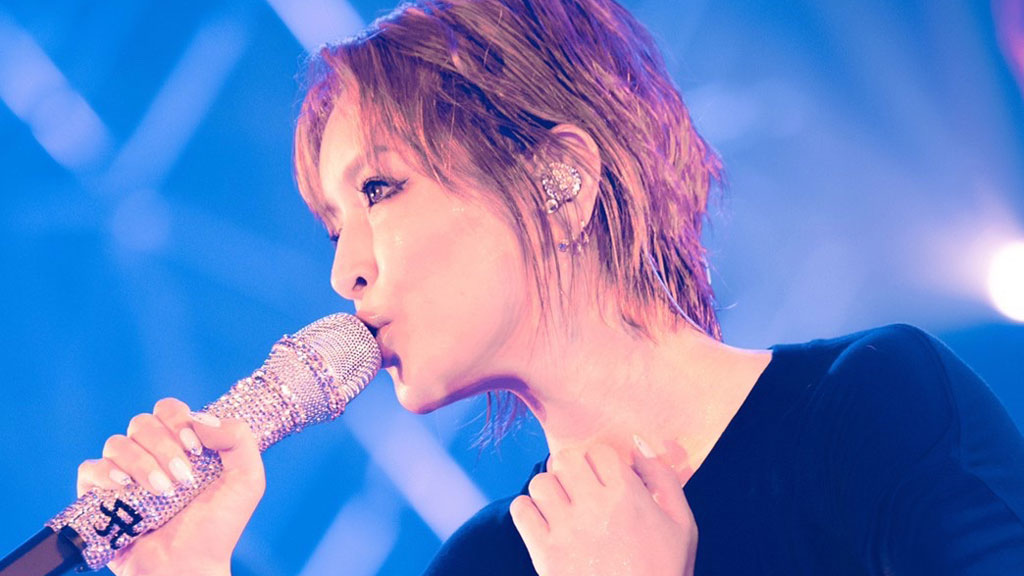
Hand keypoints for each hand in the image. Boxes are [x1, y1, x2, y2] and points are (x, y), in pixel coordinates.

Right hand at [76, 398, 264, 575]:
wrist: (188, 568)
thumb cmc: (218, 529)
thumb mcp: (248, 480)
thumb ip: (239, 438)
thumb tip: (200, 418)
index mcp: (183, 446)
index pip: (169, 410)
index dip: (179, 421)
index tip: (196, 448)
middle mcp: (152, 456)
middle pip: (142, 422)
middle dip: (164, 447)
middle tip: (183, 478)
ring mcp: (125, 476)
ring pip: (117, 443)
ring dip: (142, 464)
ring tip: (162, 492)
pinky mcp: (99, 497)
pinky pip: (89, 468)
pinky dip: (106, 473)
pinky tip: (126, 488)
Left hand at [509, 440, 696, 575]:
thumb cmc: (664, 570)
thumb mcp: (682, 525)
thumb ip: (664, 478)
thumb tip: (638, 442)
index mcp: (629, 497)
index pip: (598, 451)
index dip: (600, 463)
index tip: (603, 480)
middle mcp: (595, 508)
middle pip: (565, 459)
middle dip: (571, 469)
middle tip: (579, 489)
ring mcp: (567, 531)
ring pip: (540, 482)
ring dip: (550, 490)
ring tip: (562, 508)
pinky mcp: (545, 554)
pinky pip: (520, 509)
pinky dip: (528, 512)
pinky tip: (545, 524)